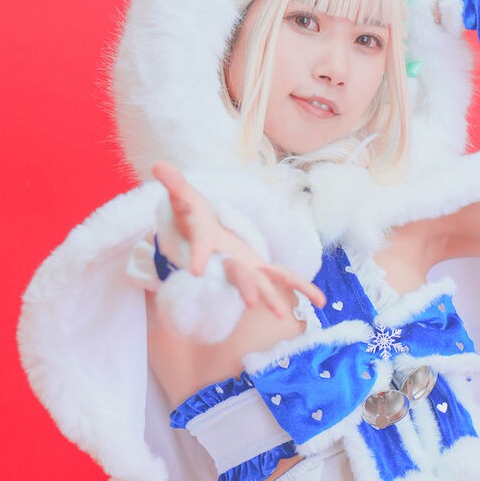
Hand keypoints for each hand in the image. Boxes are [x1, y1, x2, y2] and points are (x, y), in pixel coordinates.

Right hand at [152, 162, 325, 318]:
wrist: (205, 238)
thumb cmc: (194, 218)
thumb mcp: (185, 198)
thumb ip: (175, 184)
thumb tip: (158, 165)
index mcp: (210, 247)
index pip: (204, 251)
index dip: (202, 257)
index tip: (197, 271)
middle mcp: (229, 263)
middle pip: (238, 277)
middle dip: (246, 288)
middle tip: (252, 303)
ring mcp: (247, 269)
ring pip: (264, 284)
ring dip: (273, 298)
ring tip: (284, 315)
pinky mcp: (262, 269)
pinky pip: (285, 278)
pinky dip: (302, 288)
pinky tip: (321, 299)